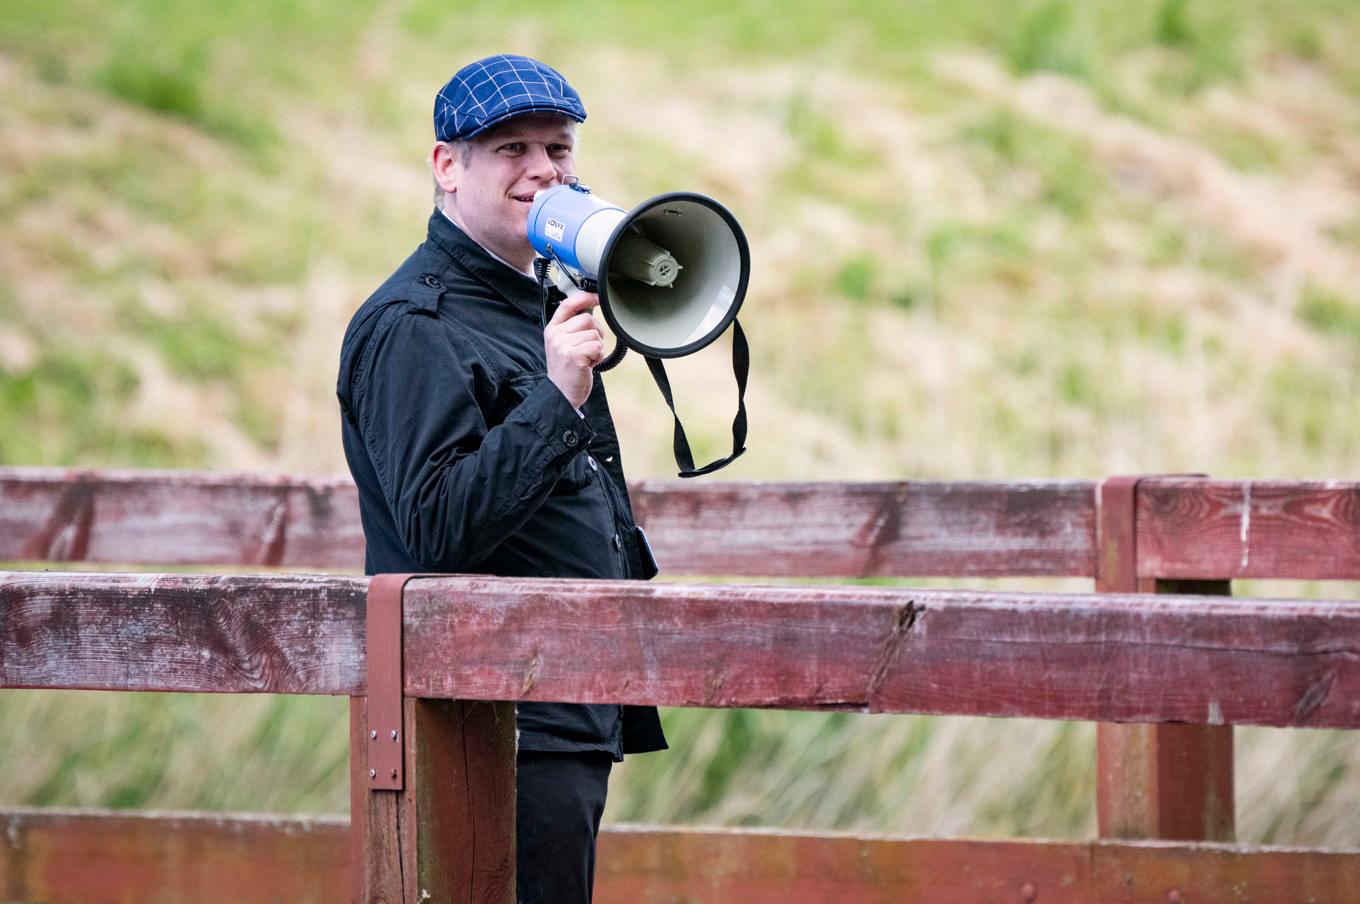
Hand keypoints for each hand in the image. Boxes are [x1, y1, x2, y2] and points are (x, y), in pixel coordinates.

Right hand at [544, 291, 602, 409]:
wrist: (561, 395)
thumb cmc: (567, 371)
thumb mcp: (563, 345)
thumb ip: (572, 328)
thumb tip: (591, 308)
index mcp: (552, 329)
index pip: (568, 304)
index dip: (586, 297)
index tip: (598, 298)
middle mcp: (555, 335)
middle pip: (588, 319)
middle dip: (596, 333)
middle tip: (589, 349)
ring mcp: (563, 345)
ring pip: (595, 334)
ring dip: (597, 348)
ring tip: (587, 359)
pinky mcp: (574, 356)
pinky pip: (598, 347)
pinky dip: (598, 357)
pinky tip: (589, 365)